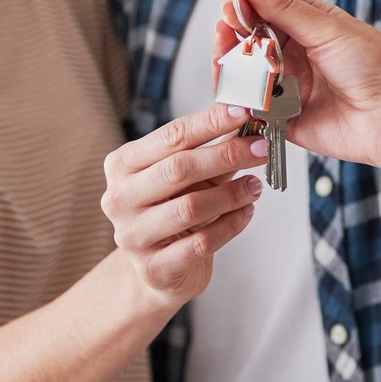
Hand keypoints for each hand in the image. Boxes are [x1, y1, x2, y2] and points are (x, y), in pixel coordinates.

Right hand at [101, 101, 265, 307]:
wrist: (158, 269)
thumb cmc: (172, 210)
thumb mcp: (185, 177)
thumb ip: (209, 150)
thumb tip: (246, 121)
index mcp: (122, 165)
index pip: (171, 136)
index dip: (210, 123)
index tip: (243, 112)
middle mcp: (119, 198)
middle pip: (178, 169)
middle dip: (226, 155)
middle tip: (260, 149)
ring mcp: (132, 236)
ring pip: (191, 207)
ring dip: (232, 193)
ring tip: (256, 185)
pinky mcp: (154, 268)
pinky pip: (201, 243)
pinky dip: (231, 225)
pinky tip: (247, 212)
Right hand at [214, 0, 380, 171]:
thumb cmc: (378, 67)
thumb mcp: (327, 28)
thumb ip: (283, 6)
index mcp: (311, 23)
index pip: (269, 0)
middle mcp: (298, 52)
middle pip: (252, 34)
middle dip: (234, 26)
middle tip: (228, 23)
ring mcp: (290, 83)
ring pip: (247, 68)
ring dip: (232, 58)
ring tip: (227, 51)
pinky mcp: (285, 116)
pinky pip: (253, 105)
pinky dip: (240, 96)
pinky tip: (236, 85)